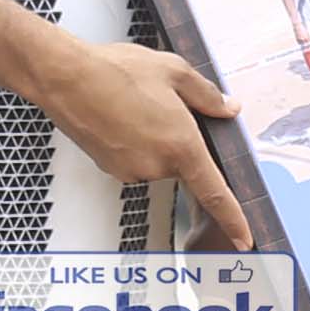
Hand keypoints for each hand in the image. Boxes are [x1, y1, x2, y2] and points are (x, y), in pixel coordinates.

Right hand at [38, 28, 252, 247]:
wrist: (64, 77)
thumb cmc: (114, 71)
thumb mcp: (174, 71)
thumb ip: (208, 95)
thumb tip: (228, 108)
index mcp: (181, 145)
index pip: (214, 193)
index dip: (233, 219)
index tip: (245, 238)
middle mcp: (157, 165)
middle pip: (184, 164)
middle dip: (180, 140)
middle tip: (162, 105)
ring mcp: (131, 170)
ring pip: (158, 160)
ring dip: (155, 139)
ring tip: (135, 105)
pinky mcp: (111, 169)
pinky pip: (136, 160)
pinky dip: (135, 142)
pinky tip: (121, 116)